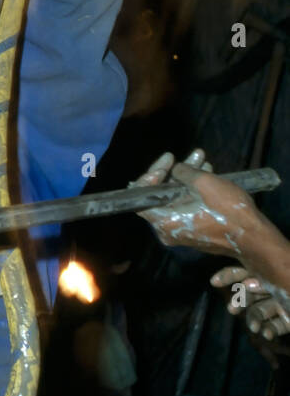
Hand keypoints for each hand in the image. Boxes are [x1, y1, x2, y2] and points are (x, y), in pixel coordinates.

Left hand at [134, 148, 267, 256]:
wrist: (254, 239)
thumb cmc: (229, 212)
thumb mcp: (204, 183)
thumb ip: (182, 172)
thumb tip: (175, 170)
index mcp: (162, 221)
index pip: (141, 196)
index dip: (151, 174)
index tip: (168, 161)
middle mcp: (167, 230)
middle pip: (162, 195)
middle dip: (177, 172)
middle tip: (193, 156)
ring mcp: (181, 232)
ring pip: (177, 199)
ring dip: (190, 179)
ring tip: (204, 161)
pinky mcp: (195, 231)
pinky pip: (187, 208)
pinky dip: (195, 192)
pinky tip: (208, 174)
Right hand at [211, 265, 289, 340]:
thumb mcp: (281, 279)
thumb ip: (264, 282)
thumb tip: (247, 284)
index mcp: (269, 275)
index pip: (245, 272)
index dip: (228, 275)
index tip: (214, 282)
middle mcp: (272, 289)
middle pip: (249, 294)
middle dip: (239, 302)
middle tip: (232, 310)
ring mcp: (280, 305)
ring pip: (259, 311)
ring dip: (254, 320)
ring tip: (254, 328)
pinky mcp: (288, 320)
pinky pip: (275, 326)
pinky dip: (269, 330)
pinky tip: (267, 334)